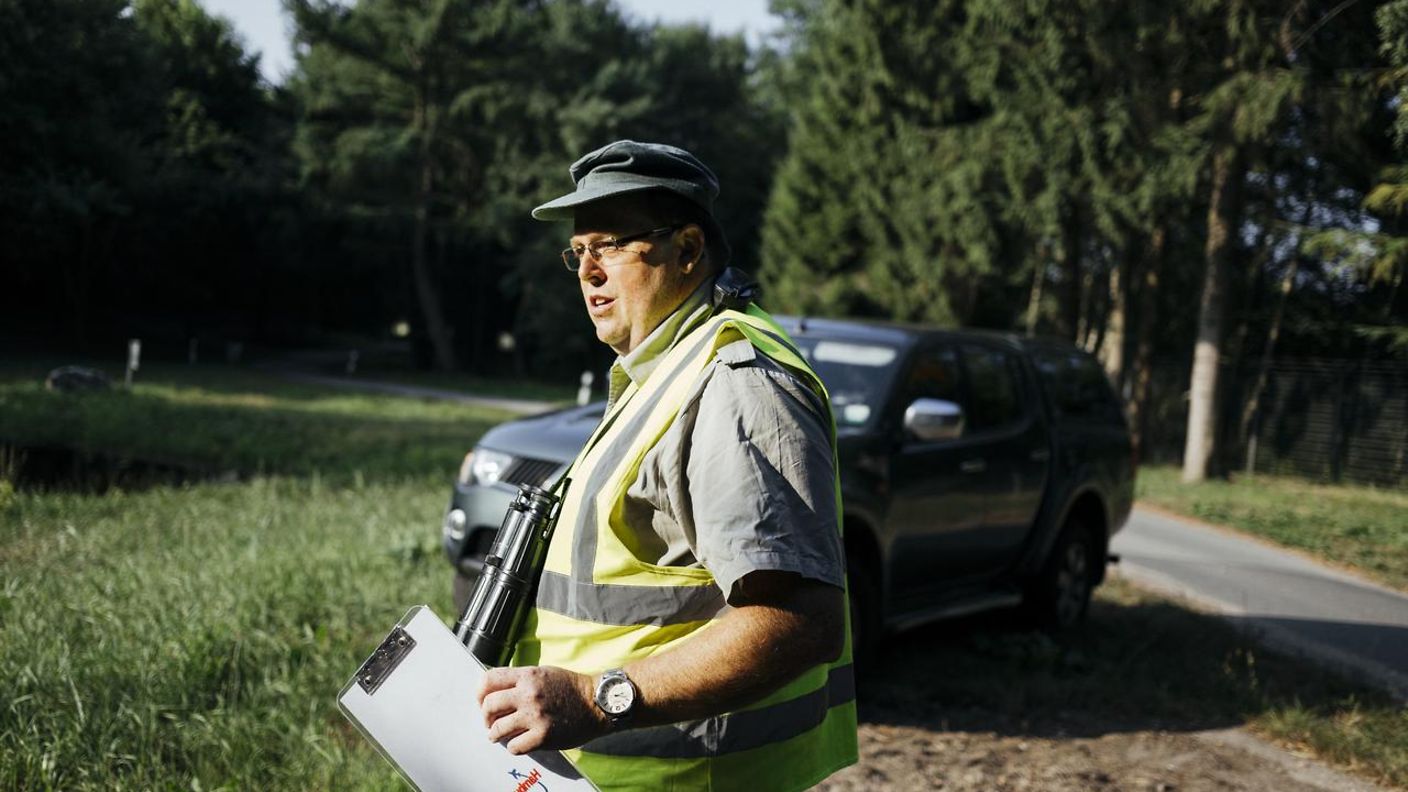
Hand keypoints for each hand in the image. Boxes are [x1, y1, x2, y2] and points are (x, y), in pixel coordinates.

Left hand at [477, 665, 607, 753]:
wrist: (596, 704)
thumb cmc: (572, 688)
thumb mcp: (544, 673)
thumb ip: (520, 680)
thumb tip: (495, 692)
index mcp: (528, 676)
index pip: (489, 680)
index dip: (480, 693)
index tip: (482, 701)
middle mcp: (528, 694)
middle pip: (489, 705)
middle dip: (486, 716)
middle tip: (491, 722)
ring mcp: (535, 716)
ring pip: (497, 728)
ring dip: (495, 734)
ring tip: (499, 735)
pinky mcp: (542, 736)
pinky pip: (514, 746)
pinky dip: (513, 746)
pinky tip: (519, 742)